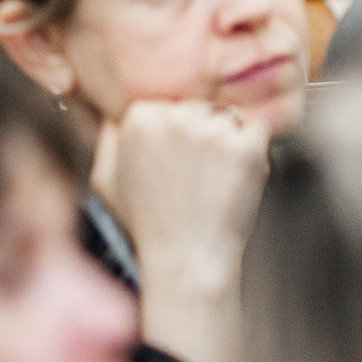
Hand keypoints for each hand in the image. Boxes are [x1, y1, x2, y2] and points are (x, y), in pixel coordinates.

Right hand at [92, 100, 269, 361]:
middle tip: (196, 172)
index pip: (164, 102)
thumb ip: (108, 137)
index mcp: (137, 118)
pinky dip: (252, 148)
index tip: (173, 160)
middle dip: (199, 131)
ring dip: (225, 139)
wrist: (186, 259)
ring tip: (214, 178)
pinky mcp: (247, 147)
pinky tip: (235, 176)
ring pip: (226, 115)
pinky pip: (257, 128)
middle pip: (195, 105)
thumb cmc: (145, 223)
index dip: (171, 131)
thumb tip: (118, 110)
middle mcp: (174, 116)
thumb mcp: (104, 179)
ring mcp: (213, 131)